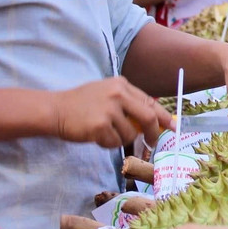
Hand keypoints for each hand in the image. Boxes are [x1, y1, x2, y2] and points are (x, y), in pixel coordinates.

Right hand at [50, 77, 171, 147]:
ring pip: (130, 134)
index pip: (150, 102)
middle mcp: (117, 94)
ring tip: (105, 132)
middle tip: (153, 143)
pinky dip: (108, 144)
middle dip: (153, 133)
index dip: (164, 116)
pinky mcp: (99, 125)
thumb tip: (154, 120)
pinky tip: (96, 136)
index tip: (173, 127)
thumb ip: (128, 103)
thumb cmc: (81, 104)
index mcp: (121, 84)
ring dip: (121, 139)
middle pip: (148, 118)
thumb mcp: (107, 94)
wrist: (54, 109)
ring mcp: (108, 109)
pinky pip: (114, 142)